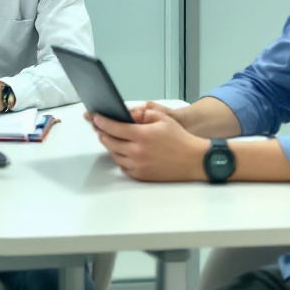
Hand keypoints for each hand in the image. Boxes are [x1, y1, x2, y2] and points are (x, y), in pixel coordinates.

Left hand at [87, 102, 208, 181]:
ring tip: (110, 138)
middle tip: (99, 127)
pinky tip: (121, 152)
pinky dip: (119, 158)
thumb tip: (128, 115)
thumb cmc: (180, 138)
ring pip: (114, 155)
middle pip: (110, 142)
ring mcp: (138, 166)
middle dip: (102, 133)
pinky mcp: (141, 176)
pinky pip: (123, 167)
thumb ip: (144, 114)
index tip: (95, 117)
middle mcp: (137, 152)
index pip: (113, 127)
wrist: (194, 160)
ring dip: (110, 146)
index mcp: (142, 135)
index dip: (102, 122)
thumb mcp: (164, 119)